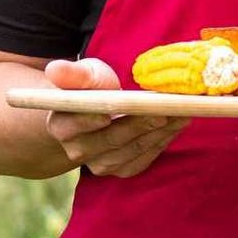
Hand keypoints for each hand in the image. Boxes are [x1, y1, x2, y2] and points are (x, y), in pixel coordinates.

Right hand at [43, 57, 188, 177]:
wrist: (99, 111)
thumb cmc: (92, 89)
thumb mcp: (83, 75)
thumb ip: (72, 73)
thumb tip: (54, 68)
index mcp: (62, 125)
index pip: (79, 124)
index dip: (97, 118)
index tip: (115, 109)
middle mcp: (79, 150)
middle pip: (113, 139)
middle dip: (142, 122)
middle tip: (168, 106)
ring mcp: (101, 164)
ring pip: (133, 149)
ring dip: (160, 131)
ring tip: (183, 111)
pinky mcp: (124, 169)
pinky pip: (146, 157)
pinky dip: (164, 139)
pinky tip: (179, 122)